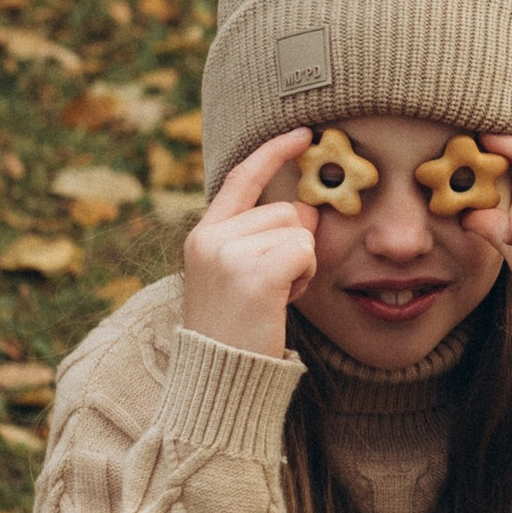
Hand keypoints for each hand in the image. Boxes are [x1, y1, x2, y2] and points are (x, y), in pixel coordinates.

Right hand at [181, 132, 318, 355]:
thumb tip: (308, 210)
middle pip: (286, 211)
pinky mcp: (253, 274)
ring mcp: (228, 254)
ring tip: (272, 297)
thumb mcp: (236, 277)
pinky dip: (305, 277)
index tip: (301, 133)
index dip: (272, 153)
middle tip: (271, 288)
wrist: (218, 379)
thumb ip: (258, 239)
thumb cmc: (237, 331)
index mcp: (203, 235)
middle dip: (295, 246)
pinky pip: (305, 252)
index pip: (241, 178)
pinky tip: (282, 302)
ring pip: (299, 231)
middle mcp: (210, 238)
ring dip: (301, 265)